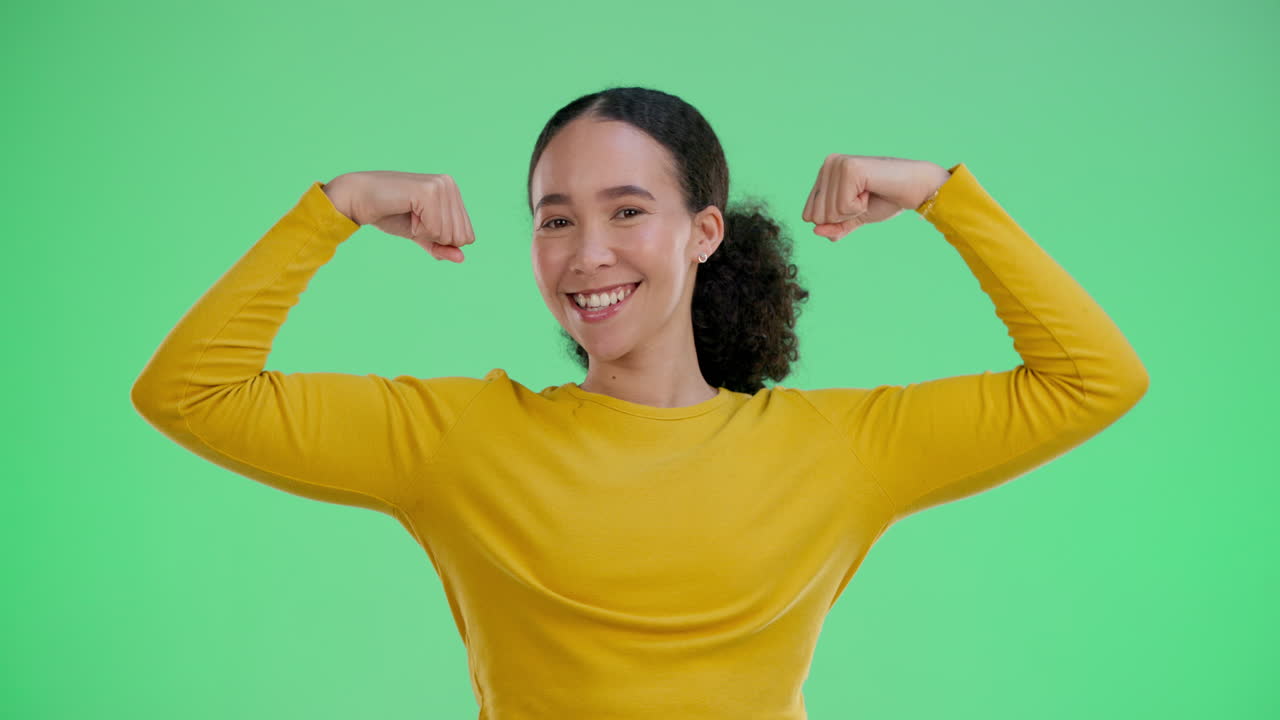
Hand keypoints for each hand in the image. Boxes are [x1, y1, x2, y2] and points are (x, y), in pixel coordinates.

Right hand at [323, 171, 475, 262]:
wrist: (359, 199)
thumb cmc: (389, 214)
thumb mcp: (422, 235)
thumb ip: (442, 247)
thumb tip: (462, 259)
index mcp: (453, 191)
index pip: (467, 236)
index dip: (441, 240)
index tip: (420, 223)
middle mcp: (450, 184)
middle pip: (460, 237)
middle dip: (434, 237)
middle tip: (412, 219)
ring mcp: (441, 186)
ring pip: (448, 235)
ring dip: (424, 232)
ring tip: (408, 214)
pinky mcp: (428, 191)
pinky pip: (435, 230)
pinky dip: (418, 230)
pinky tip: (406, 212)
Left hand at [801, 154, 948, 241]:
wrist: (915, 190)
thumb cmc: (886, 200)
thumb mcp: (853, 218)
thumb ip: (834, 227)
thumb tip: (815, 231)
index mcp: (825, 173)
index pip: (809, 214)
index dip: (835, 220)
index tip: (857, 203)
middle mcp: (828, 164)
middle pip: (817, 215)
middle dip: (844, 216)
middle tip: (865, 198)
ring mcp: (837, 164)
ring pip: (829, 212)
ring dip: (853, 211)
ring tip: (869, 193)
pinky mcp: (849, 168)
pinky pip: (842, 206)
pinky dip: (859, 207)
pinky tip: (871, 190)